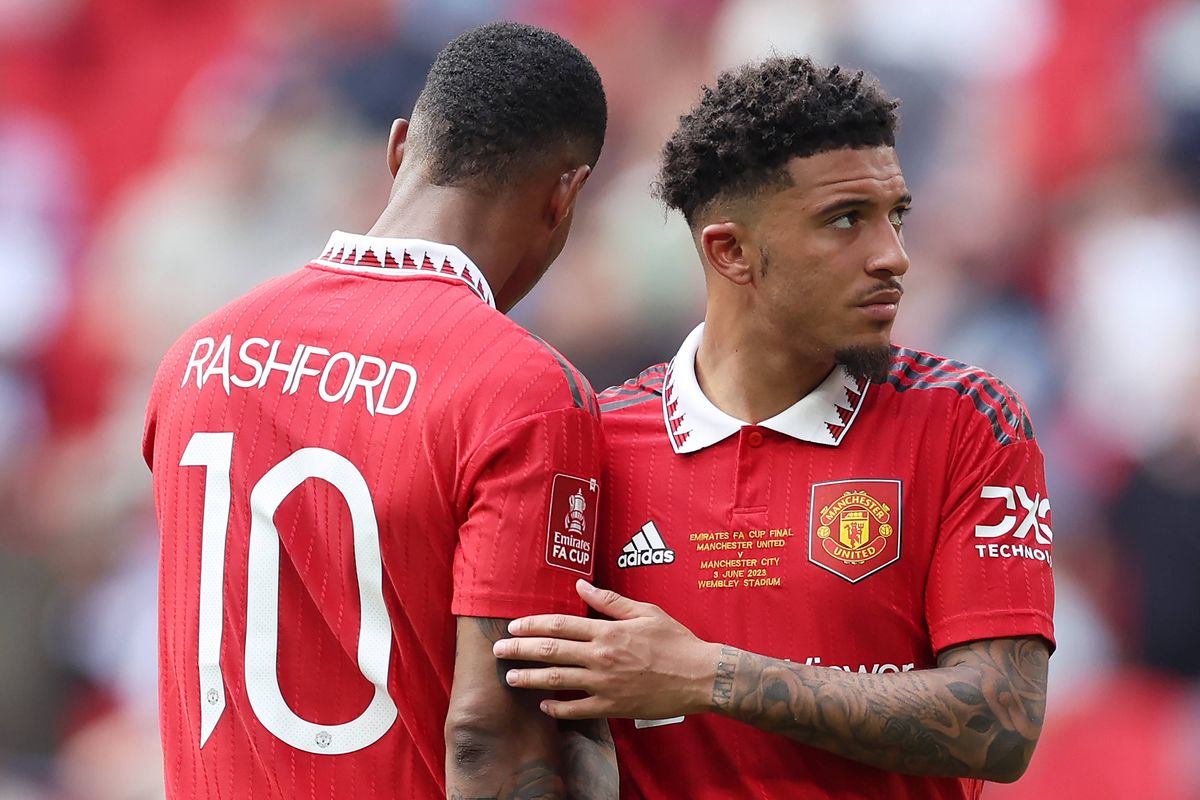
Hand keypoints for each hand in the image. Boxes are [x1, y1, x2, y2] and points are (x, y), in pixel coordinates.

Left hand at [493, 579, 721, 719]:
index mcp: (608, 630)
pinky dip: (557, 708)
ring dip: (529, 678)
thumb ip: (609, 600)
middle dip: (520, 650)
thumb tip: (580, 584)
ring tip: (510, 676)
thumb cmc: (675, 640)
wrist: (700, 676)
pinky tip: (543, 705)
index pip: (560, 624)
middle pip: (551, 651)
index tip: (513, 626)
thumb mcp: (645, 611)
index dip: (532, 624)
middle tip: (498, 651)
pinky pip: (577, 709)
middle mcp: (601, 656)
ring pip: (557, 680)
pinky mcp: (613, 706)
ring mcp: (605, 683)